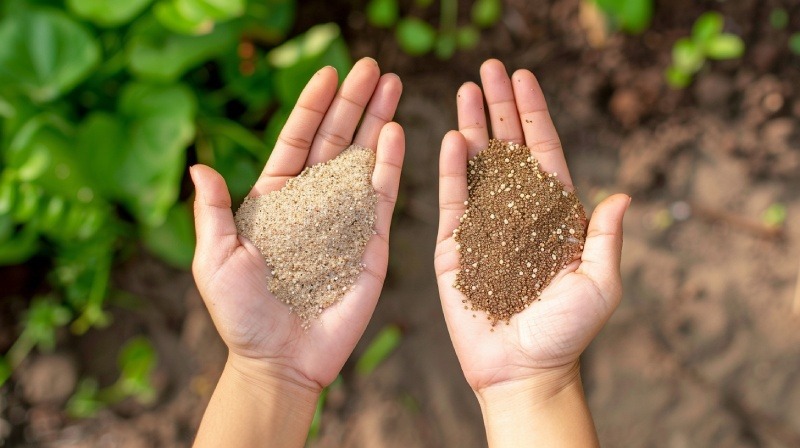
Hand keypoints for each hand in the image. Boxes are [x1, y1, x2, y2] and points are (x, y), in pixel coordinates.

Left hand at [191, 58, 404, 392]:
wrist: (280, 360)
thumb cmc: (241, 314)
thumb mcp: (215, 259)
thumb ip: (213, 211)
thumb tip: (200, 165)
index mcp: (276, 201)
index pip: (297, 141)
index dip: (312, 107)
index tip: (329, 72)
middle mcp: (313, 204)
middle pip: (335, 141)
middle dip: (354, 102)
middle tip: (374, 68)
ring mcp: (344, 221)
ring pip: (363, 160)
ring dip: (377, 121)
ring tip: (393, 85)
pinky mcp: (370, 244)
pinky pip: (381, 197)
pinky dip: (389, 163)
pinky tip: (394, 133)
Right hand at [434, 59, 628, 396]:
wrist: (522, 369)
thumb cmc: (565, 332)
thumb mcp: (598, 284)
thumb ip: (606, 239)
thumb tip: (621, 196)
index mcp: (552, 217)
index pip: (543, 154)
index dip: (534, 115)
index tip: (524, 79)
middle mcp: (517, 214)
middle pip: (508, 149)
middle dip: (499, 108)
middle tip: (489, 69)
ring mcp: (484, 227)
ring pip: (477, 166)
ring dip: (472, 127)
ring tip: (465, 90)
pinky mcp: (454, 247)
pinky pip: (452, 201)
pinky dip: (451, 170)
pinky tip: (451, 139)